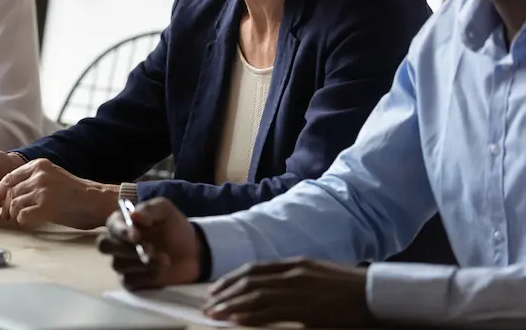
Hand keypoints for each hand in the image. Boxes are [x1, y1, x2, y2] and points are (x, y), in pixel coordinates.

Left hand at [0, 158, 117, 228]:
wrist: (95, 201)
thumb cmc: (73, 194)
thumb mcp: (51, 178)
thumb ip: (32, 181)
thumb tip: (8, 195)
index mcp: (39, 165)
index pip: (9, 177)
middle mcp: (39, 175)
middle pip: (10, 193)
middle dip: (6, 207)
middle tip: (9, 217)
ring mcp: (43, 189)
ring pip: (14, 205)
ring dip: (15, 216)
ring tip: (21, 220)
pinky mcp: (47, 205)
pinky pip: (23, 216)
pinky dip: (24, 221)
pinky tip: (32, 221)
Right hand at [97, 197, 201, 289]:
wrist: (192, 252)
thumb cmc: (174, 227)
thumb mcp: (165, 211)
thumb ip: (149, 209)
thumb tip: (133, 216)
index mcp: (122, 222)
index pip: (111, 226)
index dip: (121, 231)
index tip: (137, 236)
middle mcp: (117, 242)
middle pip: (104, 246)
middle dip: (125, 248)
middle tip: (149, 250)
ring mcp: (122, 263)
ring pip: (118, 265)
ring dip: (142, 263)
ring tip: (165, 260)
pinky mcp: (130, 281)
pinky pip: (129, 281)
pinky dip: (146, 276)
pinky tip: (160, 271)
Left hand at [204, 258, 375, 326]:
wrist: (377, 294)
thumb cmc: (351, 287)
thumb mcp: (318, 274)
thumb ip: (295, 277)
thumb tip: (272, 287)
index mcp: (296, 263)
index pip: (254, 268)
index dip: (232, 278)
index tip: (216, 289)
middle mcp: (293, 273)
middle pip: (249, 281)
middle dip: (225, 293)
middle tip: (207, 304)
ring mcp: (299, 290)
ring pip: (255, 296)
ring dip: (231, 305)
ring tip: (213, 314)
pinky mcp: (307, 309)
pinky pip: (272, 312)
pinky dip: (250, 316)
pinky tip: (235, 320)